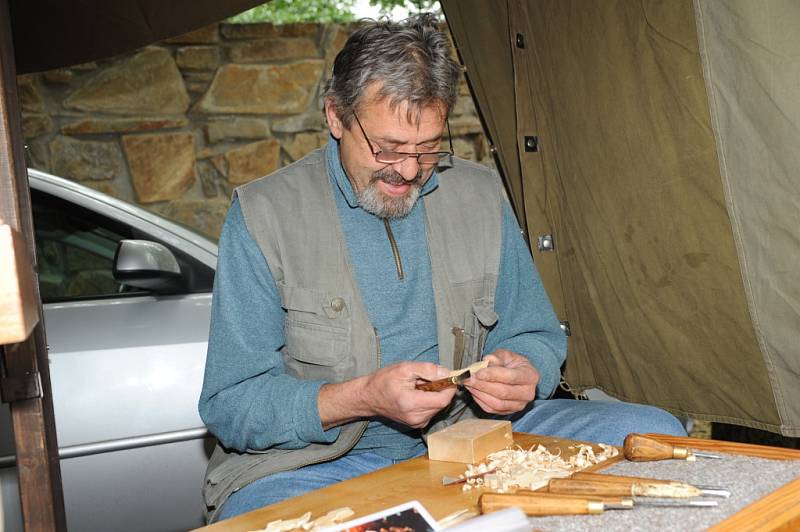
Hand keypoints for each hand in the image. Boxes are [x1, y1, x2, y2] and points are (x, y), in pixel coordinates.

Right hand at [319, 362, 455, 429]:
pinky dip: (429, 400)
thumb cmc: (384, 381)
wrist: (369, 397)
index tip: (447, 376)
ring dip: (434, 395)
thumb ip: (427, 370)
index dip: (450, 387)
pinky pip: (432, 411)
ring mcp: (416, 423)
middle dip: (440, 389)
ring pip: (438, 407)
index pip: (443, 400)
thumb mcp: (405, 368)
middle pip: (442, 404)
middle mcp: (416, 418)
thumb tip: (447, 373)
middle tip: (425, 379)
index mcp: (412, 404)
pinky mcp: (417, 424)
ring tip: (419, 386)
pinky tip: (417, 394)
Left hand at [464, 349, 538, 414]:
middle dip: (483, 385)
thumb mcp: (506, 355)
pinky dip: (480, 401)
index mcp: (531, 376)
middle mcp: (528, 393)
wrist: (516, 375)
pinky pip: (492, 410)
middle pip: (503, 392)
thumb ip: (497, 356)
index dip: (493, 375)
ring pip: (497, 404)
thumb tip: (487, 360)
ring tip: (469, 384)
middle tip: (469, 378)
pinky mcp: (509, 412)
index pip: (510, 377)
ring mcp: (519, 405)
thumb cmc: (511, 364)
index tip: (477, 372)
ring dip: (480, 394)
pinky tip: (473, 391)